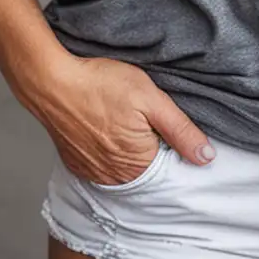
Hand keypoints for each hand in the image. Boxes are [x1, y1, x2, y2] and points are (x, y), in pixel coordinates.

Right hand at [29, 55, 218, 185]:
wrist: (51, 80)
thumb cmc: (100, 84)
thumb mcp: (150, 99)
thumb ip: (181, 130)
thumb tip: (207, 157)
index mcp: (139, 165)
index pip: (169, 165)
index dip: (169, 140)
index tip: (158, 120)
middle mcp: (115, 177)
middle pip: (146, 167)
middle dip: (148, 145)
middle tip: (137, 115)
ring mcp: (93, 173)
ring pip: (123, 167)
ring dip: (127, 148)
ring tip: (118, 118)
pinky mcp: (76, 164)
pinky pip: (101, 164)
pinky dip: (106, 150)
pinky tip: (103, 126)